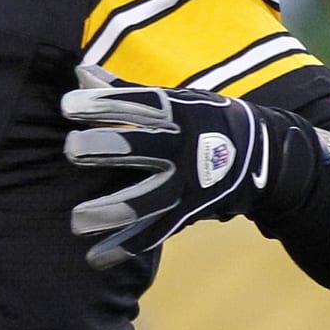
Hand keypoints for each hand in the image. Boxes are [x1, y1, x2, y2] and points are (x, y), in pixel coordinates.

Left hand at [61, 67, 304, 269]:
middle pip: (139, 146)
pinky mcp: (185, 213)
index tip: (67, 107)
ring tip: (76, 220)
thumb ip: (123, 90)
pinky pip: (152, 234)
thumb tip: (79, 72)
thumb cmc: (203, 118)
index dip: (102, 104)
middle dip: (105, 147)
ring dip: (109, 211)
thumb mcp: (174, 98)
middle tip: (72, 150)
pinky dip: (123, 249)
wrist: (261, 155)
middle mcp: (180, 147)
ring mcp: (184, 184)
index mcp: (175, 111)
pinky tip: (94, 257)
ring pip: (144, 199)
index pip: (134, 103)